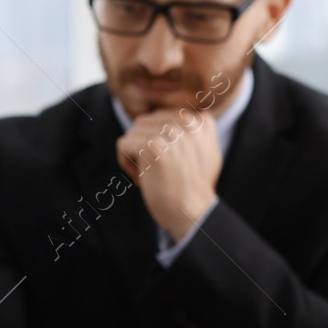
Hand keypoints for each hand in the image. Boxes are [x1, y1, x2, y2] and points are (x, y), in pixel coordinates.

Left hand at [115, 108, 220, 240]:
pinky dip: (125, 163)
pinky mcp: (153, 145)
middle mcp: (188, 122)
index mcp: (201, 121)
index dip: (158, 140)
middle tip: (157, 170)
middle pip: (145, 123)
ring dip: (135, 154)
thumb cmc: (193, 187)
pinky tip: (142, 178)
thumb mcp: (205, 151)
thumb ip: (193, 132)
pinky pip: (123, 144)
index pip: (161, 117)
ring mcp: (170, 132)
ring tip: (150, 174)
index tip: (168, 162)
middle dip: (144, 145)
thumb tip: (174, 115)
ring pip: (133, 132)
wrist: (192, 212)